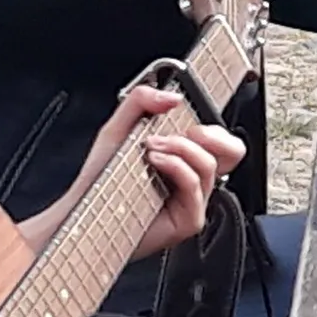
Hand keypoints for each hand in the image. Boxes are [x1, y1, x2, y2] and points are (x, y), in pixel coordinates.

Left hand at [22, 83, 242, 262]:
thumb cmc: (99, 180)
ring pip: (210, 164)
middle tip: (180, 133)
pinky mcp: (188, 219)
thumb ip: (141, 101)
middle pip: (233, 151)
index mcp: (183, 159)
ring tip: (151, 149)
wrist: (83, 210)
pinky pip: (195, 185)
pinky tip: (154, 163)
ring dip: (180, 148)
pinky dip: (176, 167)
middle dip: (209, 134)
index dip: (211, 126)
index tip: (186, 116)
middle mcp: (192, 179)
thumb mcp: (117, 128)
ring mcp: (193, 200)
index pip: (219, 139)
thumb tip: (173, 97)